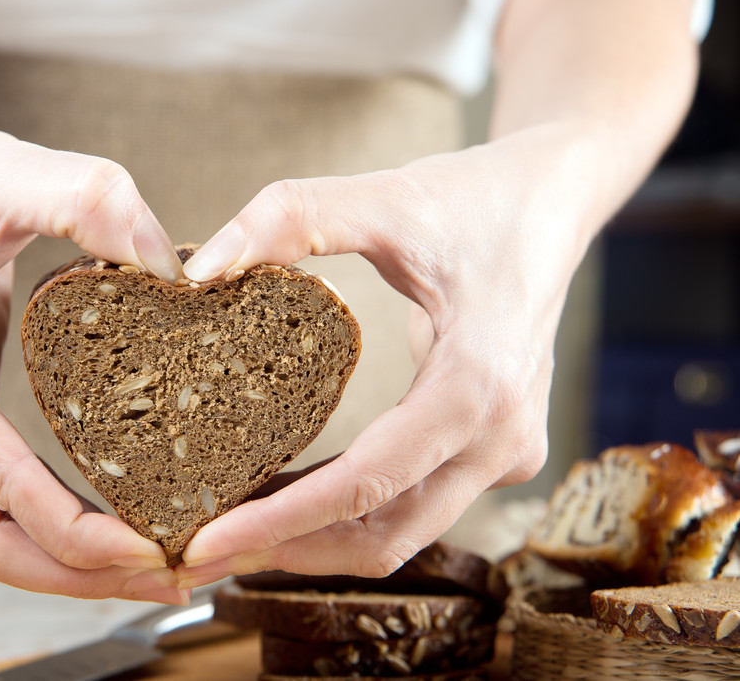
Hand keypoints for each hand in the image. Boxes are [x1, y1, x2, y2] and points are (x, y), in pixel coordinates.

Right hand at [0, 104, 188, 601]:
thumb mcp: (21, 170)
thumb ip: (92, 201)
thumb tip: (173, 270)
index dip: (70, 527)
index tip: (150, 546)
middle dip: (72, 574)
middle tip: (167, 578)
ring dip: (62, 570)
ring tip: (153, 573)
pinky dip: (47, 535)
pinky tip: (112, 534)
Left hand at [175, 123, 596, 583]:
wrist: (551, 203)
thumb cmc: (474, 200)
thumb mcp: (384, 197)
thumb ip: (292, 217)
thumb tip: (199, 270)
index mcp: (478, 386)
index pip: (367, 483)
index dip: (279, 521)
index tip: (205, 543)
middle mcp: (502, 439)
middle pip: (383, 533)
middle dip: (287, 550)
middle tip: (200, 554)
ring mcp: (507, 454)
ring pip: (401, 531)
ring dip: (316, 540)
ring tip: (230, 532)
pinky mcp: (496, 453)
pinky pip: (414, 503)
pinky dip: (349, 512)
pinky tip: (285, 498)